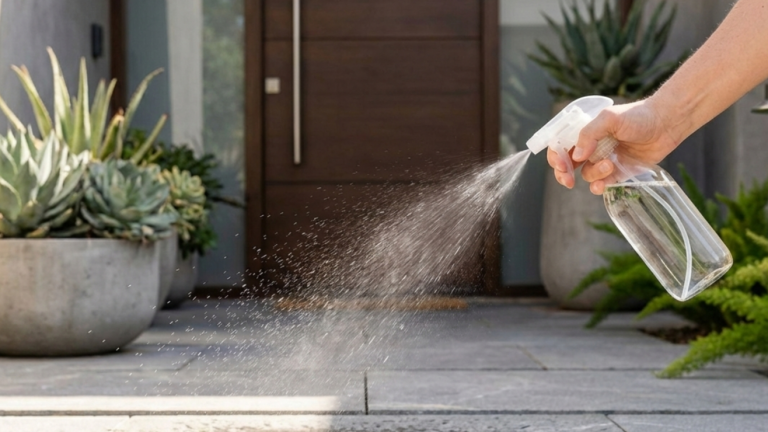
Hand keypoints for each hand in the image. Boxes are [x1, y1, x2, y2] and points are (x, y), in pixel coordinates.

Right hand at [547, 99, 680, 194]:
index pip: (560, 146)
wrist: (666, 124)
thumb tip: (576, 156)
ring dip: (594, 173)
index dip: (556, 157)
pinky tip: (603, 184)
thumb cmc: (637, 116)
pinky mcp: (618, 172)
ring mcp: (603, 160)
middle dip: (563, 174)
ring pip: (586, 174)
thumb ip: (589, 134)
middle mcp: (591, 147)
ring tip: (610, 164)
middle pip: (566, 165)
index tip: (563, 165)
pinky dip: (599, 186)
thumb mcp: (609, 119)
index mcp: (584, 133)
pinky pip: (602, 184)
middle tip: (568, 180)